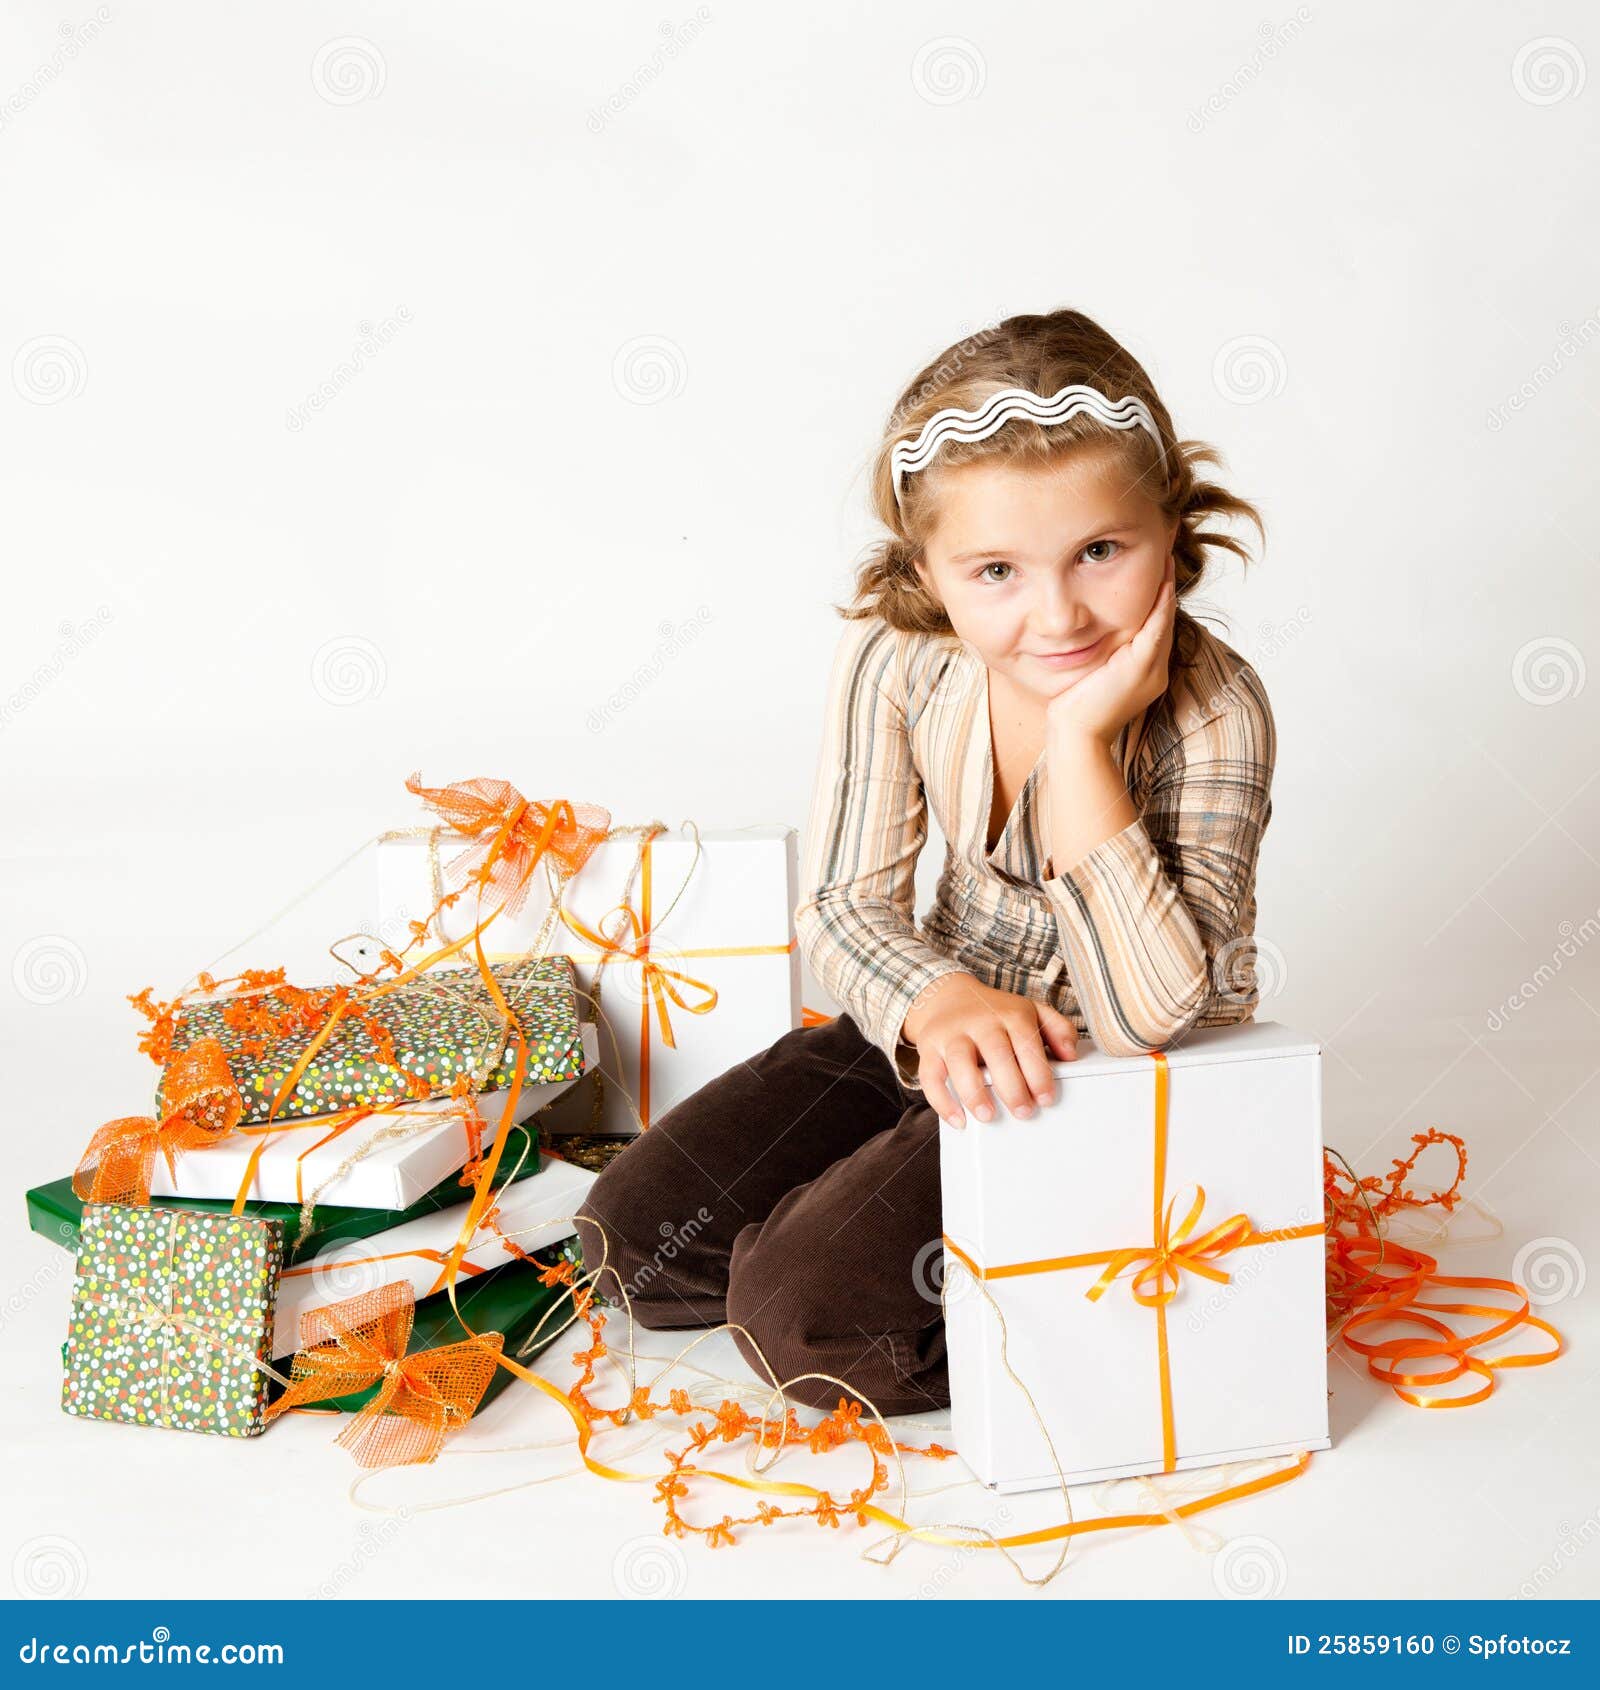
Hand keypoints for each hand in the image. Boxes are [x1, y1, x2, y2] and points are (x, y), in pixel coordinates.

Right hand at [900, 972, 1079, 1126]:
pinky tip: (958, 1119)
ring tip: (988, 1116)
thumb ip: (1057, 1029)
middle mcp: (980, 1022)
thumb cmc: (994, 1012)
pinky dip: (941, 1100)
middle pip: (996, 1053)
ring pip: (960, 1062)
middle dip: (1011, 1086)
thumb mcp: (1030, 1011)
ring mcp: (952, 1035)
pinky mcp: (929, 1048)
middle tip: (1023, 1111)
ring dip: (974, 1092)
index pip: (1027, 1043)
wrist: (947, 997)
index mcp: (1010, 1014)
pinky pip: (930, 1075)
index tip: (1046, 1098)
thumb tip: (1071, 1054)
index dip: (1038, 1073)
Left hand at [1045, 553, 1176, 747]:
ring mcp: (1152, 670)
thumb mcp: (1091, 673)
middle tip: (1166, 546)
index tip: (1155, 565)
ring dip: (1166, 585)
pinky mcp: (1142, 668)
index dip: (1157, 595)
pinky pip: (1156, 629)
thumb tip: (1087, 629)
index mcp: (1146, 670)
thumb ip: (1100, 653)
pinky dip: (1160, 605)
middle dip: (1166, 582)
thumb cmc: (1075, 708)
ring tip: (1166, 553)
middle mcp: (1155, 669)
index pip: (1155, 625)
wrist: (1076, 735)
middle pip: (1164, 617)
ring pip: (1164, 619)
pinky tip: (1161, 583)